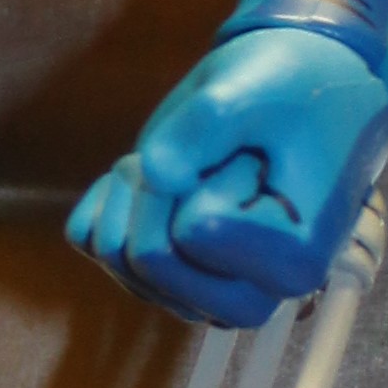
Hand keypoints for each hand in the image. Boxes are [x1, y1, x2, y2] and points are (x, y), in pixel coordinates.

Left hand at [69, 24, 387, 328]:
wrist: (293, 95)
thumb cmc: (291, 93)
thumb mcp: (257, 90)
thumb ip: (208, 124)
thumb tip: (154, 171)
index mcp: (292, 264)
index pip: (193, 232)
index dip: (203, 175)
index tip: (246, 152)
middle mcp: (248, 297)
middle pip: (148, 261)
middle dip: (153, 188)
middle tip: (197, 143)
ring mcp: (200, 294)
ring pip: (116, 256)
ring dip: (131, 187)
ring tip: (181, 151)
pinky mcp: (161, 276)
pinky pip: (94, 243)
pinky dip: (107, 196)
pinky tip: (149, 168)